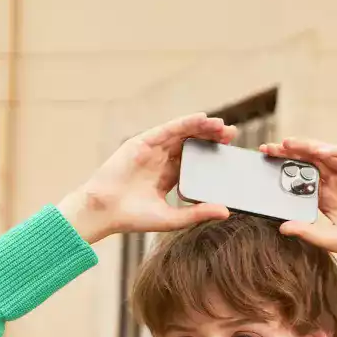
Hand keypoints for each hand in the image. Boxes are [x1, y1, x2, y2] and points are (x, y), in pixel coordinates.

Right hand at [58, 113, 237, 242]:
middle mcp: (161, 160)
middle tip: (232, 135)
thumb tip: (227, 212)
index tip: (231, 153)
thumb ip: (198, 213)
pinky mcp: (143, 142)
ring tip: (222, 126)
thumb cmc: (133, 218)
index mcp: (168, 176)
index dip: (212, 154)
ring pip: (182, 133)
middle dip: (211, 137)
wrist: (104, 211)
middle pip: (191, 143)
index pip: (195, 160)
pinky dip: (185, 122)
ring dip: (202, 127)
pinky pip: (168, 128)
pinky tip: (202, 118)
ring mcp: (152, 150)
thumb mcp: (172, 218)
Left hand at [259, 138, 336, 279]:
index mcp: (327, 197)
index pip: (301, 178)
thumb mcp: (331, 240)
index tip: (264, 164)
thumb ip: (308, 232)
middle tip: (268, 149)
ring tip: (289, 144)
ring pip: (328, 155)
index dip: (284, 170)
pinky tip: (321, 152)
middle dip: (289, 153)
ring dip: (309, 147)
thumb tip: (281, 227)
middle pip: (310, 162)